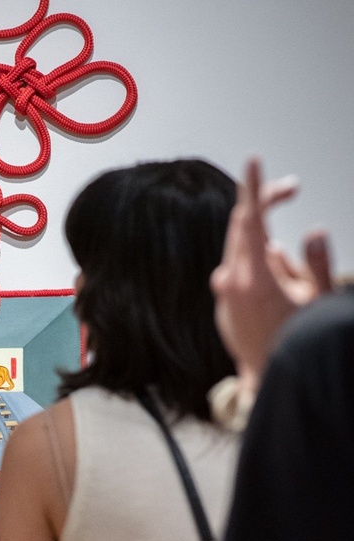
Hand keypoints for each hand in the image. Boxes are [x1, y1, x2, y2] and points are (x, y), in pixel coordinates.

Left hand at [211, 157, 333, 386]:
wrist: (265, 379)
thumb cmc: (293, 341)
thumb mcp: (316, 300)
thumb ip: (316, 263)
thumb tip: (314, 233)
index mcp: (254, 279)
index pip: (251, 221)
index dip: (253, 187)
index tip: (253, 161)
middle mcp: (231, 282)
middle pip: (243, 226)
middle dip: (266, 205)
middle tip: (292, 187)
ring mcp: (223, 291)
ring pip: (244, 247)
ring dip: (267, 241)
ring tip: (295, 282)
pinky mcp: (223, 299)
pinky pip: (241, 268)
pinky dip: (260, 264)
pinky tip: (279, 296)